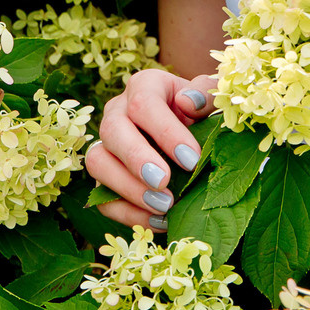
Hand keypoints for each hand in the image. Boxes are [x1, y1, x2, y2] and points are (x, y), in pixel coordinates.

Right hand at [86, 68, 217, 229]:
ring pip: (97, 162)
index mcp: (145, 87)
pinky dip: (129, 214)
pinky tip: (159, 222)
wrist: (192, 136)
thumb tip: (188, 103)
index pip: (144, 103)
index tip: (192, 159)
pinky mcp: (106, 177)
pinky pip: (103, 198)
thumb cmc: (203, 115)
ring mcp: (108, 145)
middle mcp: (118, 111)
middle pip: (112, 130)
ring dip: (128, 188)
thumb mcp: (211, 99)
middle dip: (137, 159)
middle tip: (164, 182)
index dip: (166, 132)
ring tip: (163, 206)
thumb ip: (207, 95)